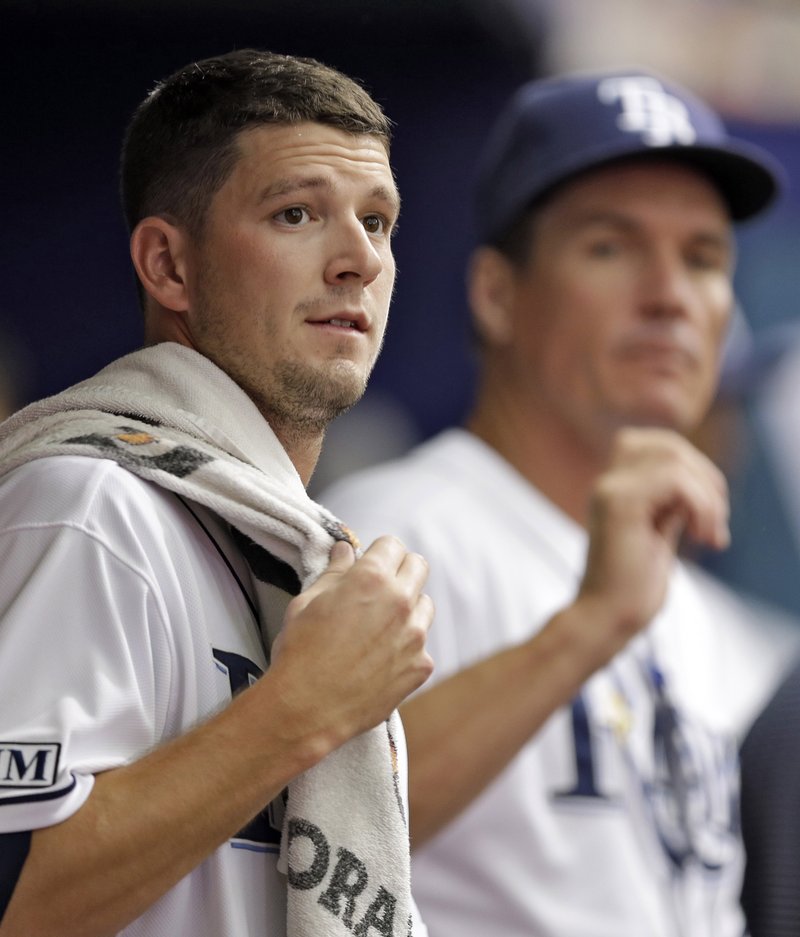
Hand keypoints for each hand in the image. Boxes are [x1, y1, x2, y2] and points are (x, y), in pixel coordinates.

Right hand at [268, 536, 433, 749]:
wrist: (306, 708)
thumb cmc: (300, 652)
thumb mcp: (307, 602)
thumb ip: (334, 573)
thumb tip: (344, 551)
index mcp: (371, 578)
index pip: (393, 545)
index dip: (379, 553)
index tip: (369, 565)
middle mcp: (400, 602)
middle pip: (418, 566)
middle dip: (400, 571)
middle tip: (379, 589)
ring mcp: (415, 636)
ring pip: (425, 605)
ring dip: (408, 609)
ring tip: (379, 627)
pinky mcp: (421, 666)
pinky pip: (422, 646)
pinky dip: (406, 648)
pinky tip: (380, 660)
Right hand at [576, 427, 728, 646]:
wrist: (607, 618)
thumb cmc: (632, 587)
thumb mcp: (660, 531)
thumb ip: (672, 502)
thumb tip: (702, 479)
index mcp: (615, 486)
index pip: (660, 446)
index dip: (695, 470)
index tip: (706, 515)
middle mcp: (608, 482)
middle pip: (670, 446)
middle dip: (707, 480)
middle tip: (715, 525)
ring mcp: (610, 489)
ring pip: (675, 458)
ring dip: (708, 497)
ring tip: (710, 534)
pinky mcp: (619, 504)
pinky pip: (675, 480)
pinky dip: (702, 506)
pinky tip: (700, 537)